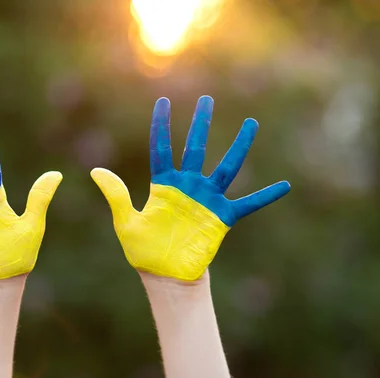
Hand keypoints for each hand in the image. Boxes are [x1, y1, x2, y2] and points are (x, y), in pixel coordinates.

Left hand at [91, 96, 289, 280]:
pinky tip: (284, 185)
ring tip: (251, 124)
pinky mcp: (222, 218)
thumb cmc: (144, 251)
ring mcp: (206, 200)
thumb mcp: (126, 222)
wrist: (165, 275)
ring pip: (226, 167)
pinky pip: (247, 204)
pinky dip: (265, 196)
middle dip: (200, 124)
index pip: (161, 148)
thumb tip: (95, 170)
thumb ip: (116, 195)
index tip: (163, 102)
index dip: (161, 126)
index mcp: (163, 185)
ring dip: (238, 147)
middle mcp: (187, 187)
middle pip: (195, 148)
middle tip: (207, 100)